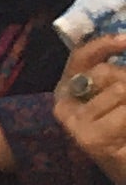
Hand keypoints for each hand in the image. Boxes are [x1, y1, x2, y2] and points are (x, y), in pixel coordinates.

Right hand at [57, 34, 125, 184]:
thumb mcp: (116, 103)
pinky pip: (124, 115)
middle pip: (110, 74)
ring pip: (121, 91)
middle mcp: (64, 105)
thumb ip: (114, 80)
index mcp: (70, 92)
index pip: (83, 56)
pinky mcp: (91, 139)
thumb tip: (124, 44)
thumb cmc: (121, 136)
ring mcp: (75, 123)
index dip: (105, 44)